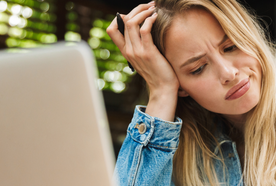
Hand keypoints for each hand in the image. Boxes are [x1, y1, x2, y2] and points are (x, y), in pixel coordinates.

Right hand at [107, 2, 178, 120]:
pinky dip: (150, 20)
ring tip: (153, 8)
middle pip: (124, 21)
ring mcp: (137, 51)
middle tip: (148, 5)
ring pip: (132, 23)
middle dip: (136, 9)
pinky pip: (145, 30)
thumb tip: (142, 27)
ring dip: (143, 11)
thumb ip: (140, 45)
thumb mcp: (144, 57)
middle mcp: (129, 51)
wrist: (163, 88)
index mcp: (126, 51)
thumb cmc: (157, 72)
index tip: (134, 13)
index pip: (112, 30)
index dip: (120, 18)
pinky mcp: (148, 52)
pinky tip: (156, 17)